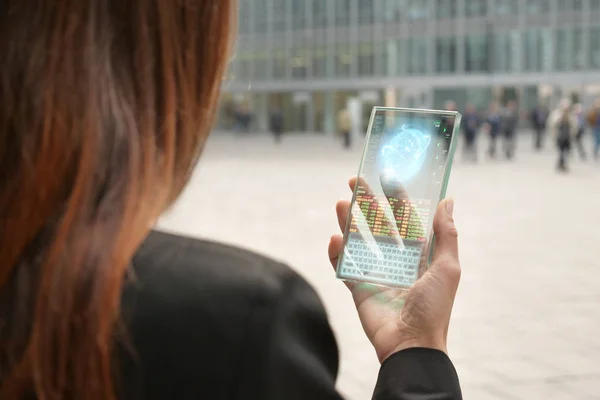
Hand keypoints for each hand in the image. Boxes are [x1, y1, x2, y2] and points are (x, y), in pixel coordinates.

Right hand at [328, 177, 460, 362]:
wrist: (410, 344)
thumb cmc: (434, 307)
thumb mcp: (448, 267)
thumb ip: (446, 234)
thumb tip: (448, 201)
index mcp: (419, 253)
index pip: (406, 217)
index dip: (397, 196)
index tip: (386, 175)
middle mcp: (397, 259)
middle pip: (378, 223)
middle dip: (367, 202)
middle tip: (354, 181)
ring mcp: (376, 272)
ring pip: (359, 239)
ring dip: (349, 221)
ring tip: (339, 203)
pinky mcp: (358, 286)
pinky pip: (344, 265)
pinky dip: (337, 252)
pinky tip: (335, 239)